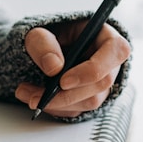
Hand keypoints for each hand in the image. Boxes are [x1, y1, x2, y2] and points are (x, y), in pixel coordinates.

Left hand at [15, 21, 130, 117]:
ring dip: (56, 103)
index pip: (116, 51)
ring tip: (26, 94)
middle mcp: (109, 61)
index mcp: (105, 36)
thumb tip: (54, 66)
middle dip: (66, 94)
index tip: (63, 81)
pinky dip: (54, 108)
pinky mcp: (89, 97)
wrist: (39, 49)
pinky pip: (77, 110)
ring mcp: (101, 82)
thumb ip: (42, 43)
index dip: (92, 70)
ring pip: (89, 101)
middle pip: (101, 83)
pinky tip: (35, 98)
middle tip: (36, 97)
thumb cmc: (45, 35)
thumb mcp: (37, 32)